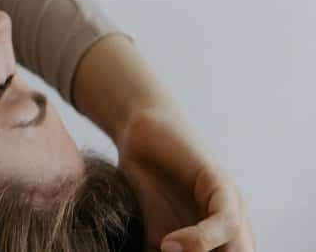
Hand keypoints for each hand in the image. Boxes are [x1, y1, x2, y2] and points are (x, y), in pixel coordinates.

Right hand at [115, 106, 255, 251]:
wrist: (140, 136)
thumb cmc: (148, 185)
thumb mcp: (154, 234)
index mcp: (222, 243)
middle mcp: (233, 228)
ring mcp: (230, 206)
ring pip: (236, 249)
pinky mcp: (221, 184)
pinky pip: (224, 221)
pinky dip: (200, 238)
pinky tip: (170, 243)